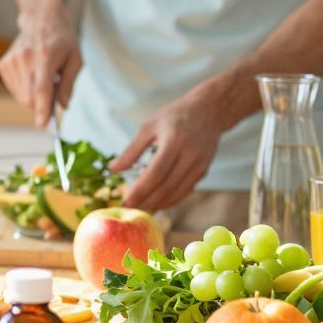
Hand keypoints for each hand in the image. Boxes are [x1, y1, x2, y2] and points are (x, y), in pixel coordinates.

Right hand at [0, 6, 80, 127]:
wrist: (41, 18)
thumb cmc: (62, 39)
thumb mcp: (76, 58)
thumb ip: (70, 84)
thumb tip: (64, 106)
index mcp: (45, 56)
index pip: (42, 88)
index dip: (42, 109)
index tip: (43, 126)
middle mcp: (25, 58)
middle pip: (30, 97)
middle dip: (42, 105)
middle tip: (54, 94)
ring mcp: (12, 60)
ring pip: (21, 96)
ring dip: (34, 96)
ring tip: (43, 77)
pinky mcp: (4, 64)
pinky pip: (15, 90)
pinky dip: (25, 90)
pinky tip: (32, 75)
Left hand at [113, 91, 224, 212]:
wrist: (209, 111)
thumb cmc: (175, 116)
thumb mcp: (149, 126)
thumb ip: (131, 150)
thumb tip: (113, 169)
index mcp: (173, 142)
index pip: (155, 174)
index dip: (140, 191)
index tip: (126, 202)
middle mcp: (189, 156)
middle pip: (166, 188)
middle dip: (147, 202)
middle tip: (131, 210)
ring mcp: (199, 165)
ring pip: (177, 193)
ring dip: (158, 205)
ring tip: (141, 209)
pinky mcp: (204, 171)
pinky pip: (185, 191)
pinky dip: (171, 200)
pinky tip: (157, 203)